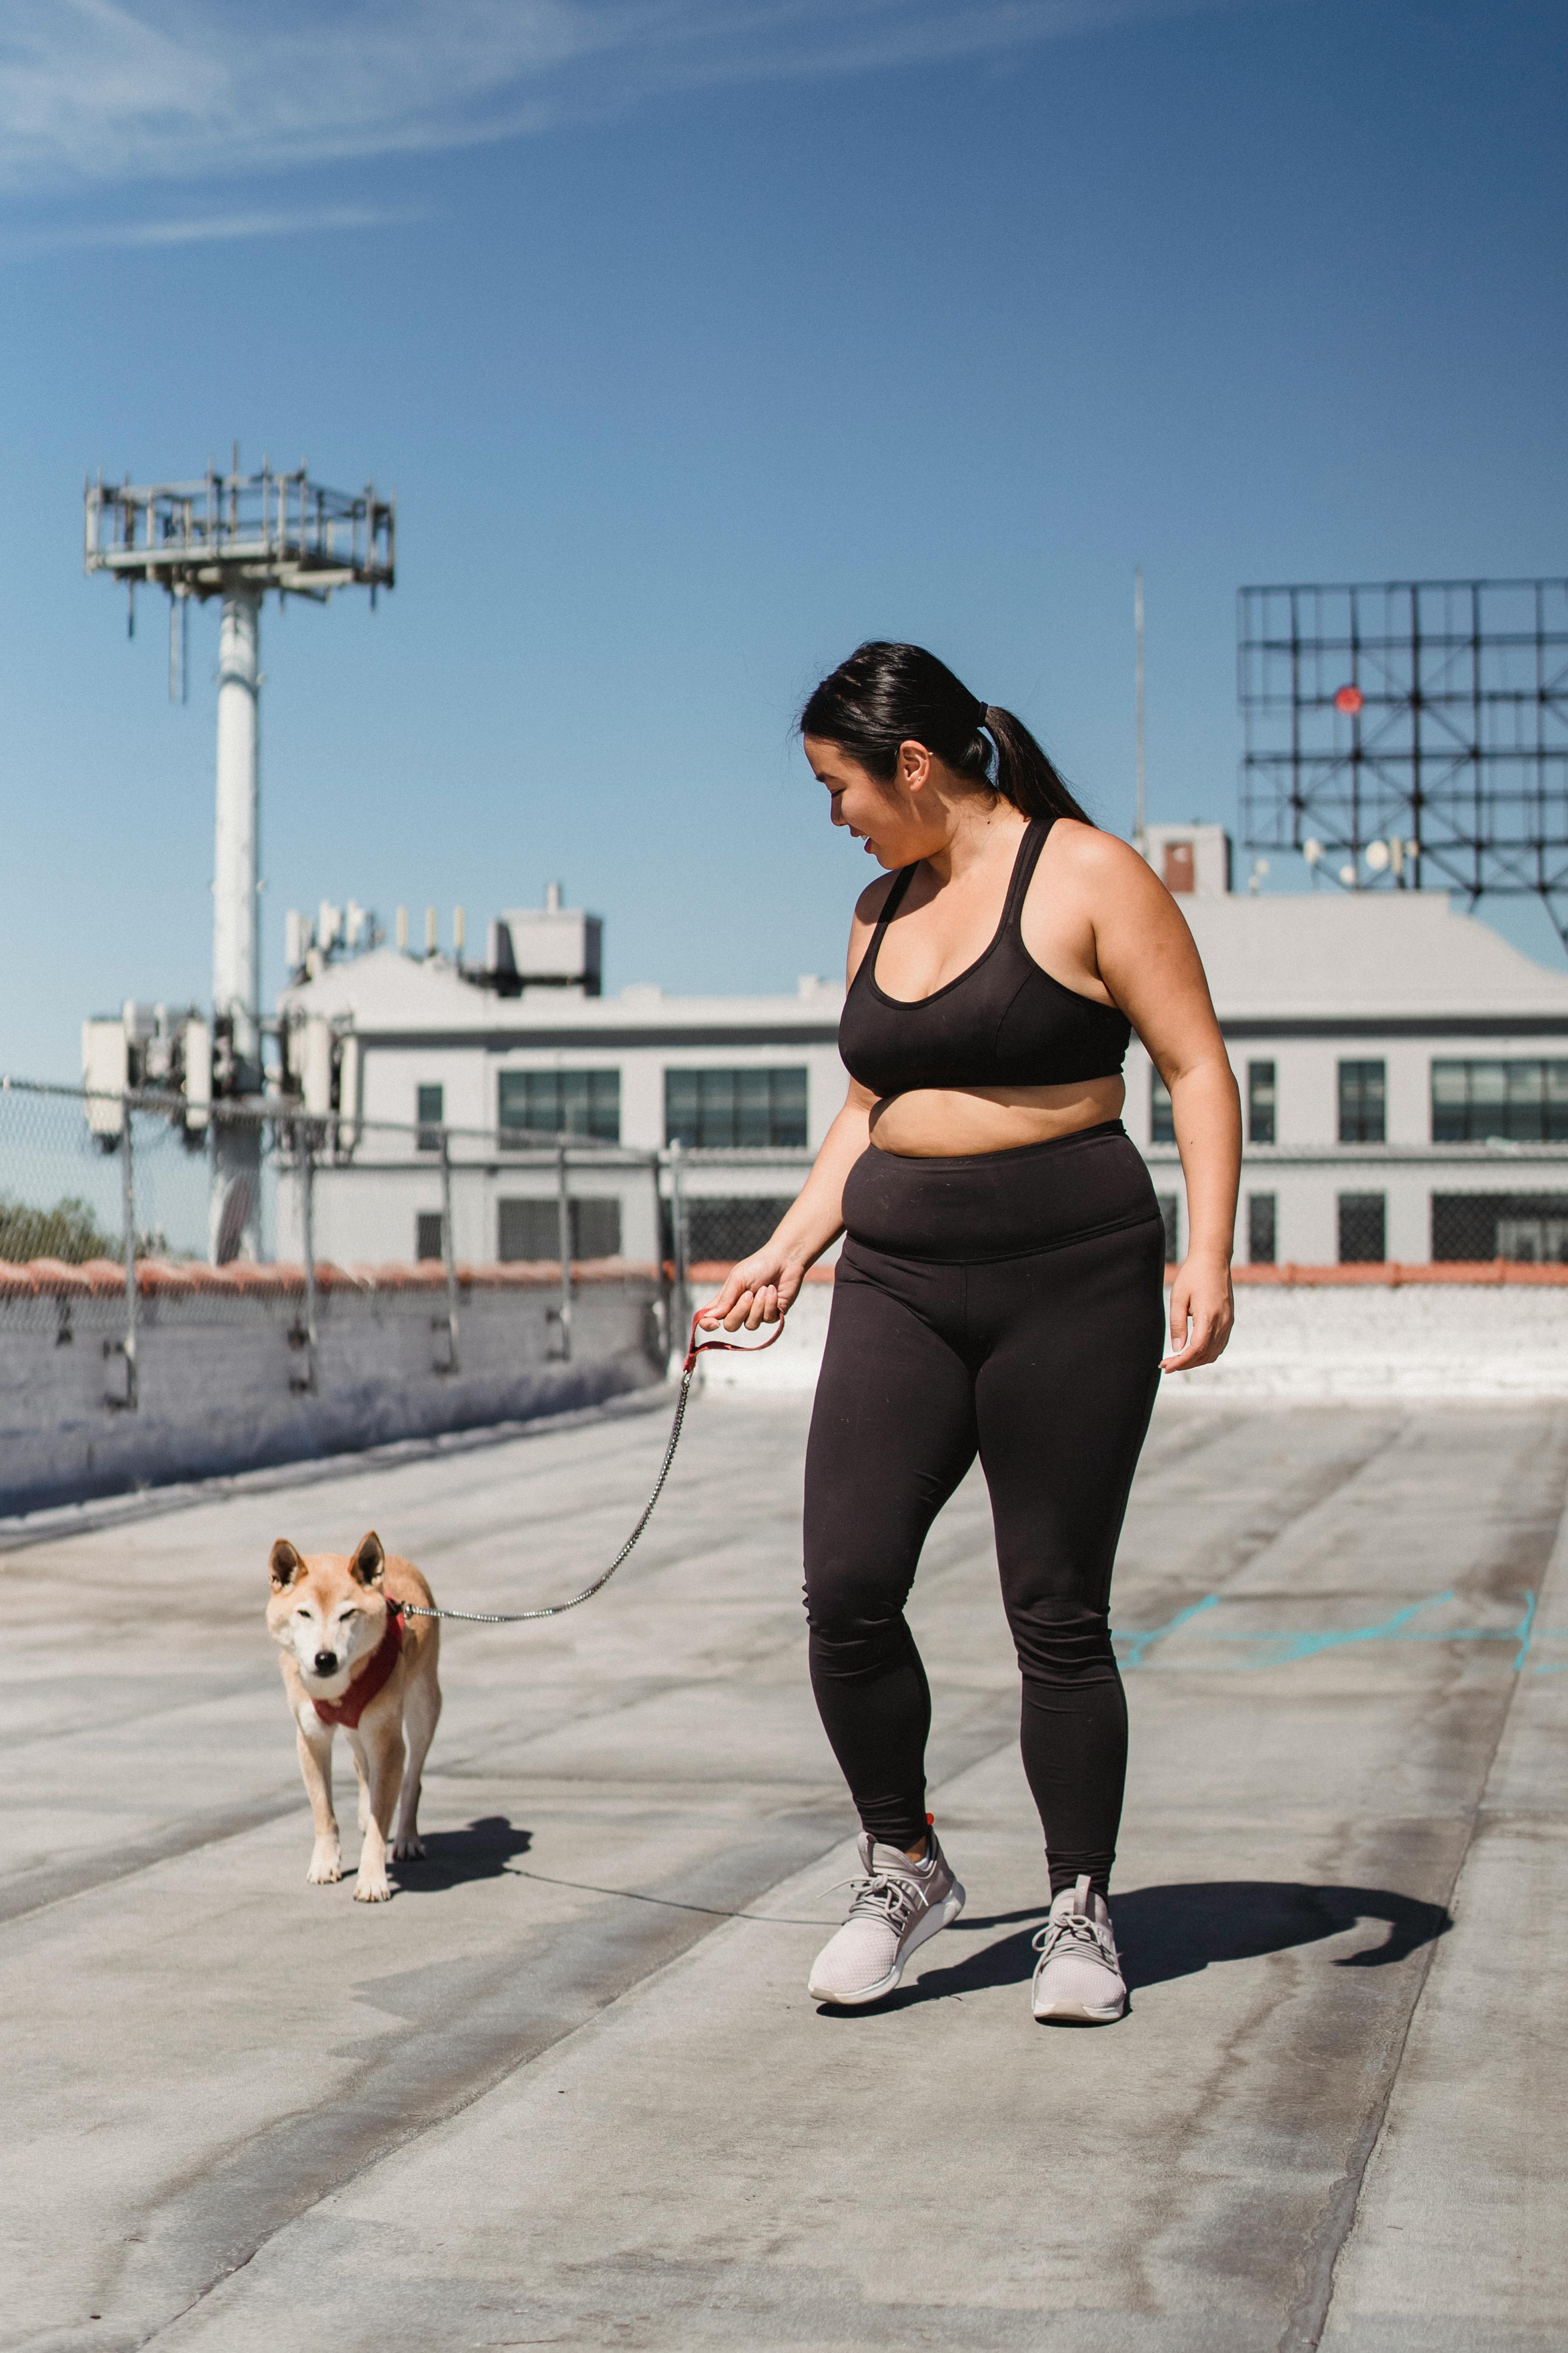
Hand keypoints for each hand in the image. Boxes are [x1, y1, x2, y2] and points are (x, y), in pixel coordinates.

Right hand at [695, 1245, 803, 1333]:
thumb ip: (725, 1298)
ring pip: (751, 1325)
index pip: (710, 1318)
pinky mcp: (773, 1315)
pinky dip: (770, 1303)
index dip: (707, 1324)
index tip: (714, 1323)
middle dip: (740, 1311)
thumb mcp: (738, 1278)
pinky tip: (773, 1291)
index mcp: (726, 1299)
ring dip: (758, 1305)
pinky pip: (767, 1319)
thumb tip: (710, 1316)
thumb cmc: (759, 1265)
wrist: (785, 1260)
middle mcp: (740, 1309)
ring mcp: (757, 1314)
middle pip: (731, 1326)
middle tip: (749, 1294)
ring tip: (764, 1288)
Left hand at [1162, 1251, 1233, 1372]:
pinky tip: (1192, 1351)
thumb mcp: (1178, 1298)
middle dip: (1186, 1364)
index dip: (1181, 1362)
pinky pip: (1219, 1344)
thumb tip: (1177, 1349)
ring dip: (1196, 1360)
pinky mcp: (1229, 1320)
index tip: (1166, 1367)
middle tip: (1167, 1364)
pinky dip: (1206, 1353)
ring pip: (1214, 1353)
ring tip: (1177, 1360)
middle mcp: (1222, 1322)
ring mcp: (1228, 1322)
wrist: (1213, 1260)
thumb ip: (1177, 1324)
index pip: (1196, 1350)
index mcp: (1209, 1317)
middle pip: (1205, 1355)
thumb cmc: (1193, 1275)